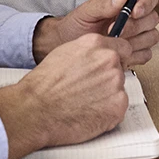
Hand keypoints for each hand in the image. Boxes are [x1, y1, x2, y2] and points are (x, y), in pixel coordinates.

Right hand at [0, 34, 129, 158]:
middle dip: (108, 80)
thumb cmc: (44, 85)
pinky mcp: (118, 106)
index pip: (122, 48)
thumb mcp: (65, 53)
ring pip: (118, 90)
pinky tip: (88, 113)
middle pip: (120, 70)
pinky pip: (118, 109)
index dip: (114, 60)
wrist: (36, 109)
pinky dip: (107, 113)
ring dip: (107, 97)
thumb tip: (99, 56)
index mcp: (96, 44)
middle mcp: (109, 60)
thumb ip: (89, 52)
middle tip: (88, 91)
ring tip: (84, 103)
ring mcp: (116, 84)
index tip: (107, 69)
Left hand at [31, 0, 158, 65]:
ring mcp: (137, 35)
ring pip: (151, 37)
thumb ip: (105, 3)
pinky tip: (119, 54)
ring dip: (135, 41)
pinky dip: (134, 55)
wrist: (66, 46)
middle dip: (135, 26)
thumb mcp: (86, 11)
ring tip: (115, 43)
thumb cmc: (75, 26)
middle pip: (152, 18)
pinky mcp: (135, 52)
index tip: (134, 12)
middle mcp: (135, 17)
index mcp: (126, 1)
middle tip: (116, 31)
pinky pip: (146, 54)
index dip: (146, 4)